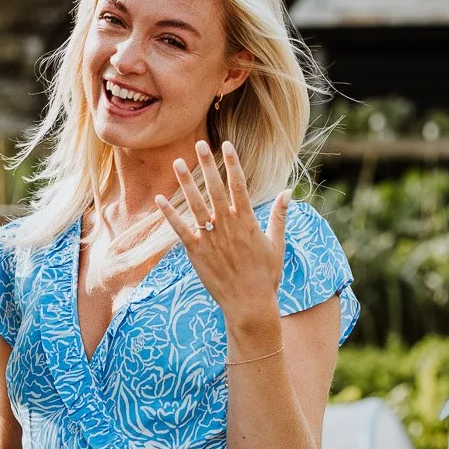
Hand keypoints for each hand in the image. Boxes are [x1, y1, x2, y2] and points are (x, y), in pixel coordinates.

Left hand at [155, 139, 286, 323]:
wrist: (249, 305)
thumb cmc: (266, 276)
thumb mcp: (277, 244)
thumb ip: (279, 216)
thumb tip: (288, 192)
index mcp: (248, 221)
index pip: (239, 185)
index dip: (232, 163)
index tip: (226, 145)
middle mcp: (228, 226)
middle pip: (216, 189)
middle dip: (208, 164)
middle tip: (199, 144)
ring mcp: (211, 238)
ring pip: (196, 205)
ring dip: (186, 183)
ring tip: (178, 162)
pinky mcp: (196, 252)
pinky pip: (180, 230)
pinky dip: (170, 214)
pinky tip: (160, 198)